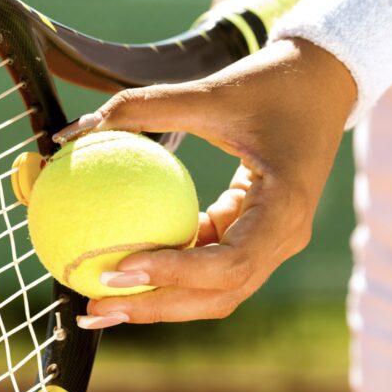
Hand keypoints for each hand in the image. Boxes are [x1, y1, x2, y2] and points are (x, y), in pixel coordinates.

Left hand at [55, 39, 356, 327]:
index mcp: (283, 210)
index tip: (121, 267)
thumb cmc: (271, 83)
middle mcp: (282, 238)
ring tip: (99, 303)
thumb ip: (143, 108)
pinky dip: (168, 272)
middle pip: (219, 296)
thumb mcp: (210, 92)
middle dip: (156, 308)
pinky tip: (123, 267)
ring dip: (158, 301)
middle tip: (95, 306)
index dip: (174, 275)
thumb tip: (70, 132)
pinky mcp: (253, 236)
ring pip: (213, 292)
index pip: (229, 263)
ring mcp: (270, 243)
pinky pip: (208, 264)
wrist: (321, 83)